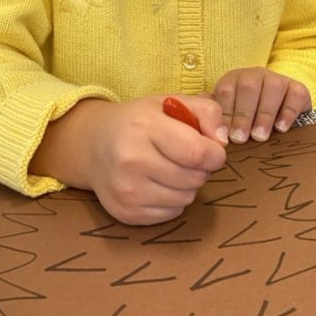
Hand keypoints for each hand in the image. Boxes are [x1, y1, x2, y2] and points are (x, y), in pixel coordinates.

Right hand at [30, 95, 226, 224]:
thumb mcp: (170, 102)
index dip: (215, 154)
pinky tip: (158, 183)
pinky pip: (172, 213)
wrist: (93, 145)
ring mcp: (127, 190)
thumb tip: (223, 141)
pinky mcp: (126, 213)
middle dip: (201, 168)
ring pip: (186, 198)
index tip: (213, 149)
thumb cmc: (139, 121)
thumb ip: (206, 111)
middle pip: (195, 178)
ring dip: (187, 185)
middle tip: (187, 156)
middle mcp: (132, 160)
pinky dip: (173, 200)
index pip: (197, 152)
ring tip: (171, 168)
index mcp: (145, 127)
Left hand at [212, 68, 311, 143]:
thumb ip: (213, 115)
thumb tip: (195, 118)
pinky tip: (281, 128)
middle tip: (240, 138)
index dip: (225, 112)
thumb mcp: (228, 114)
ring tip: (260, 136)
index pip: (226, 90)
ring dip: (265, 114)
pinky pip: (295, 94)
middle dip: (243, 114)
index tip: (224, 135)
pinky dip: (288, 111)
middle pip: (248, 87)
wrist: (280, 112)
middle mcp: (255, 76)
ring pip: (272, 88)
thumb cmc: (246, 118)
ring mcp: (278, 80)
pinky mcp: (298, 89)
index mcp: (233, 80)